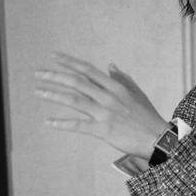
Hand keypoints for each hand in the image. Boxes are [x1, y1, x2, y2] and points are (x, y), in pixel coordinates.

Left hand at [35, 52, 168, 159]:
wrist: (157, 138)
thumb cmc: (147, 116)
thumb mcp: (136, 93)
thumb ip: (121, 79)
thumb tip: (110, 66)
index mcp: (115, 87)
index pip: (88, 71)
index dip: (69, 63)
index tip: (54, 57)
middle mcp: (108, 97)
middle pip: (77, 83)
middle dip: (55, 76)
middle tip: (38, 73)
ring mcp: (104, 113)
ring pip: (74, 100)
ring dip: (54, 95)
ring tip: (38, 92)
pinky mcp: (103, 130)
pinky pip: (79, 125)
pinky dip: (63, 123)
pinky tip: (49, 122)